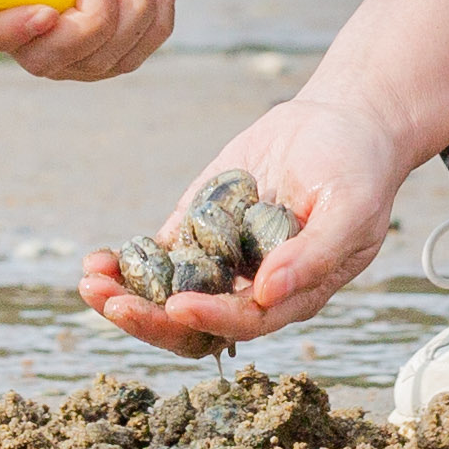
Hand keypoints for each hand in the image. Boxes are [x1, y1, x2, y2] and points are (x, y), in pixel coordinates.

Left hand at [77, 90, 418, 358]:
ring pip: (166, 296)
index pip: (245, 322)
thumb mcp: (351, 209)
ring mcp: (221, 259)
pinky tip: (97, 260)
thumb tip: (268, 294)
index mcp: (291, 294)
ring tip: (90, 282)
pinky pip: (156, 258)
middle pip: (195, 325)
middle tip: (111, 303)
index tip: (178, 306)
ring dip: (127, 297)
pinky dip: (125, 264)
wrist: (341, 123)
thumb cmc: (358, 169)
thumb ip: (315, 255)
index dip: (212, 319)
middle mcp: (250, 287)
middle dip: (151, 320)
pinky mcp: (198, 228)